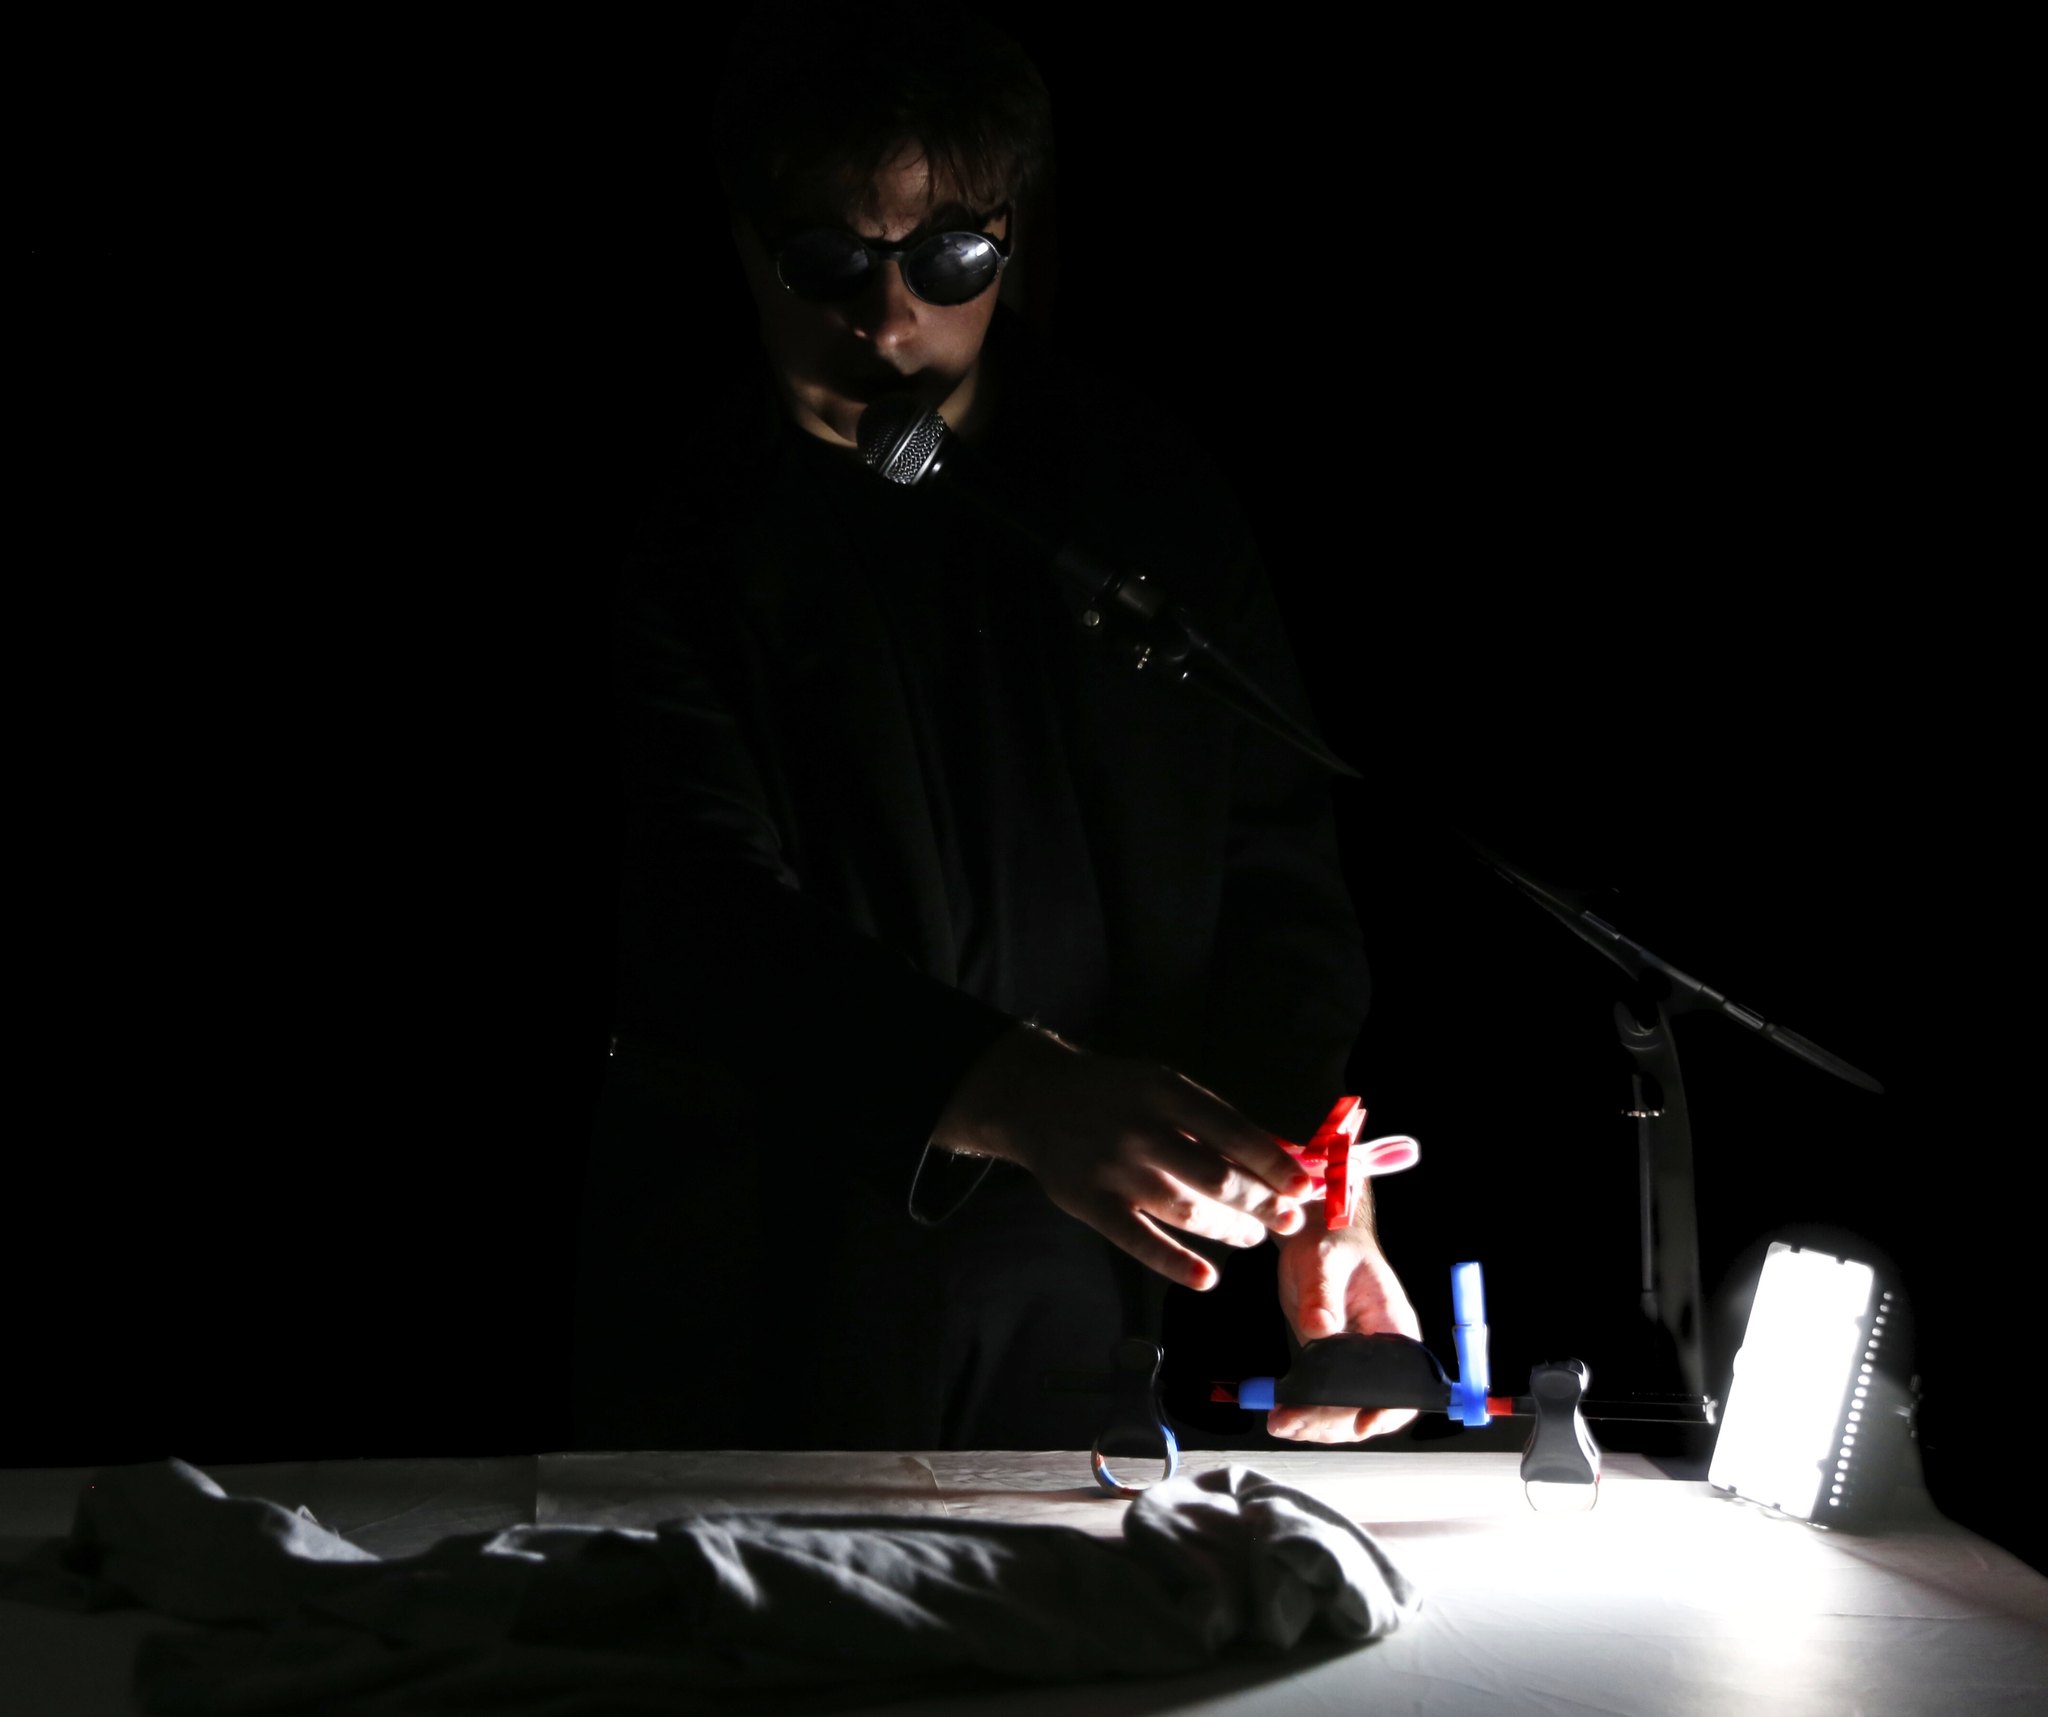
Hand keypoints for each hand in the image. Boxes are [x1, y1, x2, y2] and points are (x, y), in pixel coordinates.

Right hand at [931, 1024, 1313, 1289]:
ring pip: (1185, 1210)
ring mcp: (1113, 1169)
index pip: (1231, 1131)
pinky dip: (1173, 1262)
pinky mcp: (1089, 1203)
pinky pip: (1137, 1239)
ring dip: (1228, 1229)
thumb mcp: (1163, 1087)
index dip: (1272, 1162)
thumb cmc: (1117, 1095)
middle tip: (1289, 1220)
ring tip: (1252, 1236)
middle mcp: (1141, 1129)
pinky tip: (1206, 1278)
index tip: (1304, 1185)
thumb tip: (1280, 1154)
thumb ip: (1213, 1122)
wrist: (1037, 1099)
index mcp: (1165, 1092)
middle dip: (1260, 1203)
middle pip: (1214, 1177)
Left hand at [1269, 1223, 1423, 1442]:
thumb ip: (1322, 1295)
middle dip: (1336, 1422)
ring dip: (1315, 1423)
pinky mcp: (1330, 1361)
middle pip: (1370, 1404)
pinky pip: (1323, 1396)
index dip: (1389, 1409)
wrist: (1317, 1238)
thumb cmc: (1332, 1243)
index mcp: (1393, 1326)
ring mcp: (1354, 1359)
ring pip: (1344, 1408)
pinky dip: (1303, 1410)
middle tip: (1298, 1424)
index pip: (1406, 1381)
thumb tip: (1319, 1328)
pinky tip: (1280, 1415)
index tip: (1363, 1424)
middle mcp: (1378, 1350)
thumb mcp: (1325, 1262)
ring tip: (1281, 1423)